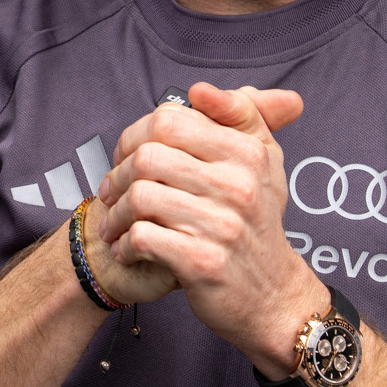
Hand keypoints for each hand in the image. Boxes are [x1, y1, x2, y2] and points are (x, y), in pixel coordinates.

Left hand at [85, 83, 326, 375]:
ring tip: (115, 223)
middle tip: (112, 192)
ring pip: (140, 196)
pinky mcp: (202, 263)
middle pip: (147, 157)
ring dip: (116, 212)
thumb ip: (239, 115)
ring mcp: (222, 225)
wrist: (274, 298)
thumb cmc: (257, 222)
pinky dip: (125, 243)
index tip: (127, 156)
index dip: (136, 135)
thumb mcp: (263, 161)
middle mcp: (239, 185)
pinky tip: (127, 249)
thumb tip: (199, 89)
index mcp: (248, 153)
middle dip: (118, 175)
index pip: (170, 119)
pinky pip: (142, 237)